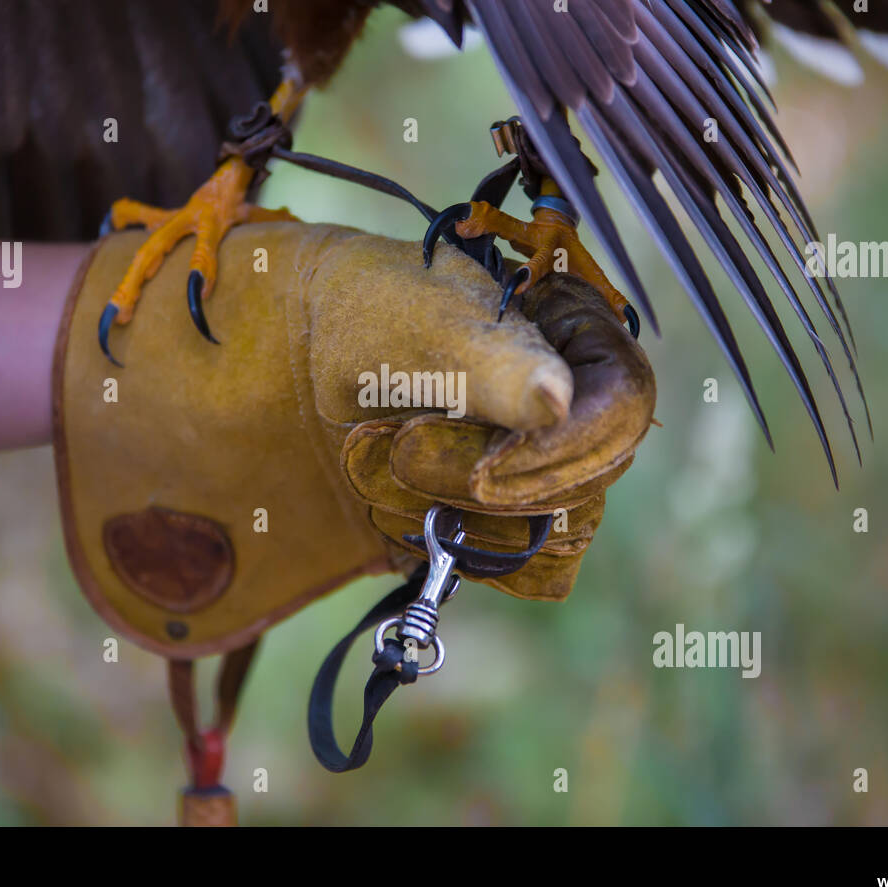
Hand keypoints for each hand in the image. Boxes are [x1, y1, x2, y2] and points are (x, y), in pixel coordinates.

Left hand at [53, 221, 654, 656]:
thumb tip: (558, 399)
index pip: (622, 403)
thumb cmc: (342, 312)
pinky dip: (461, 556)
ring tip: (378, 462)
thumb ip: (486, 360)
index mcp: (563, 335)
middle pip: (589, 481)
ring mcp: (531, 469)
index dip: (571, 450)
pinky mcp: (492, 526)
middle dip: (485, 480)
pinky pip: (522, 573)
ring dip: (456, 514)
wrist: (265, 369)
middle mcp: (562, 406)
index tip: (491, 477)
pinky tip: (396, 511)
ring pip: (552, 536)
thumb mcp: (409, 319)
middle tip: (397, 450)